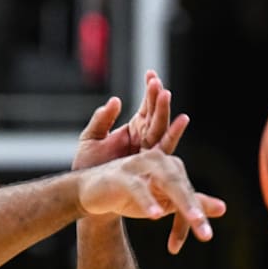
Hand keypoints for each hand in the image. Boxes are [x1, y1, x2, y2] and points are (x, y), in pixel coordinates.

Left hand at [72, 71, 188, 169]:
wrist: (86, 194)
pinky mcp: (151, 165)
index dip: (149, 92)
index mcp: (133, 130)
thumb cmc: (88, 168)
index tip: (150, 74)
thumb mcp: (89, 139)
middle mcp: (145, 139)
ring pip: (162, 129)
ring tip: (166, 95)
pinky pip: (164, 148)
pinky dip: (173, 134)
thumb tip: (115, 100)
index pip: (145, 107)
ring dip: (165, 112)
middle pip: (156, 116)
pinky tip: (181, 120)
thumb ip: (101, 120)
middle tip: (157, 83)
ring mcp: (149, 152)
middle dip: (158, 99)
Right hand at [78, 149, 225, 253]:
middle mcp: (158, 162)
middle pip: (182, 186)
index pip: (188, 194)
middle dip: (196, 210)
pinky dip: (147, 200)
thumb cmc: (129, 195)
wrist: (90, 192)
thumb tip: (223, 209)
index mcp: (170, 167)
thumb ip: (192, 202)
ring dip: (181, 202)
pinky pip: (137, 188)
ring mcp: (138, 167)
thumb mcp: (164, 200)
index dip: (194, 219)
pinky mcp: (120, 176)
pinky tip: (156, 215)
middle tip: (207, 233)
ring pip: (166, 183)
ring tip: (195, 219)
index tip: (200, 239)